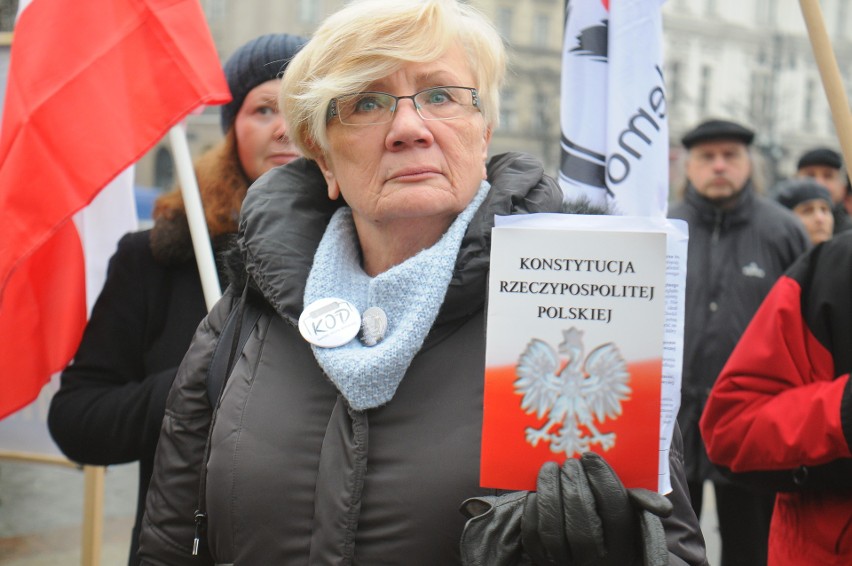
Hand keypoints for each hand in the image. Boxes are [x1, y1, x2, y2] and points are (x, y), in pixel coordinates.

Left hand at [460, 453, 672, 565]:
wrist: (592, 557)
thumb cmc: (612, 524)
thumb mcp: (631, 515)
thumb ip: (640, 502)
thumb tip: (664, 508)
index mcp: (623, 544)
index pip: (614, 510)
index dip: (601, 479)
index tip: (589, 455)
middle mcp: (596, 559)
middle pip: (583, 523)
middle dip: (573, 486)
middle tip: (569, 461)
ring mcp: (567, 563)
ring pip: (554, 530)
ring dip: (549, 493)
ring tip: (549, 468)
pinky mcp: (543, 560)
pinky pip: (533, 536)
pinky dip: (532, 510)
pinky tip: (535, 491)